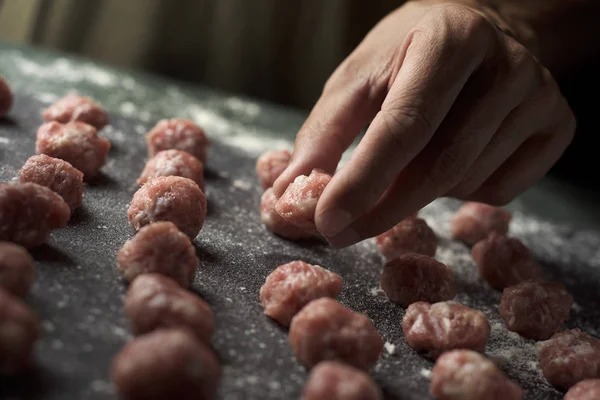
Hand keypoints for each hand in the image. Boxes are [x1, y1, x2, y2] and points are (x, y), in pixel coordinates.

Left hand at [272, 1, 574, 246]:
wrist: (477, 35)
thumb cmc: (408, 57)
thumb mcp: (358, 78)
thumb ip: (325, 133)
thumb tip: (290, 195)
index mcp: (447, 41)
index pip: (404, 126)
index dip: (363, 181)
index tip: (326, 222)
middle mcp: (505, 65)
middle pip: (440, 165)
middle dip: (383, 209)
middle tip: (340, 232)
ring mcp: (539, 96)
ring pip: (466, 182)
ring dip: (420, 193)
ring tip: (408, 161)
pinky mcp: (557, 125)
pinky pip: (500, 191)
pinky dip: (461, 194)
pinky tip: (451, 158)